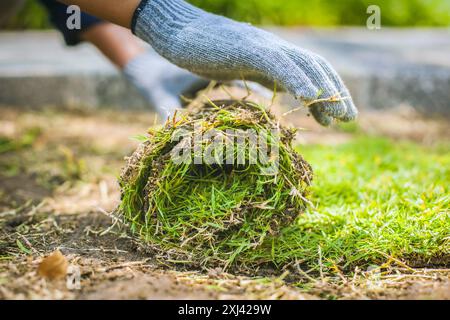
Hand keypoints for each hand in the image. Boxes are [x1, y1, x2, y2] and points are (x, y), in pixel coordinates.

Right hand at [133, 0, 356, 124]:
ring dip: (325, 90)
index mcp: (270, 54)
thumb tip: (269, 98)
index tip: (334, 118)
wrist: (173, 30)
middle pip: (314, 67)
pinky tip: (311, 96)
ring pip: (303, 64)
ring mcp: (261, 45)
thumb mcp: (236, 68)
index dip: (325, 92)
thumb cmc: (197, 52)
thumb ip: (255, 79)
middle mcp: (272, 47)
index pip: (307, 71)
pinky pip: (278, 63)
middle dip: (335, 93)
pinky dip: (297, 79)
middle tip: (349, 119)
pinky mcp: (247, 48)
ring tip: (341, 116)